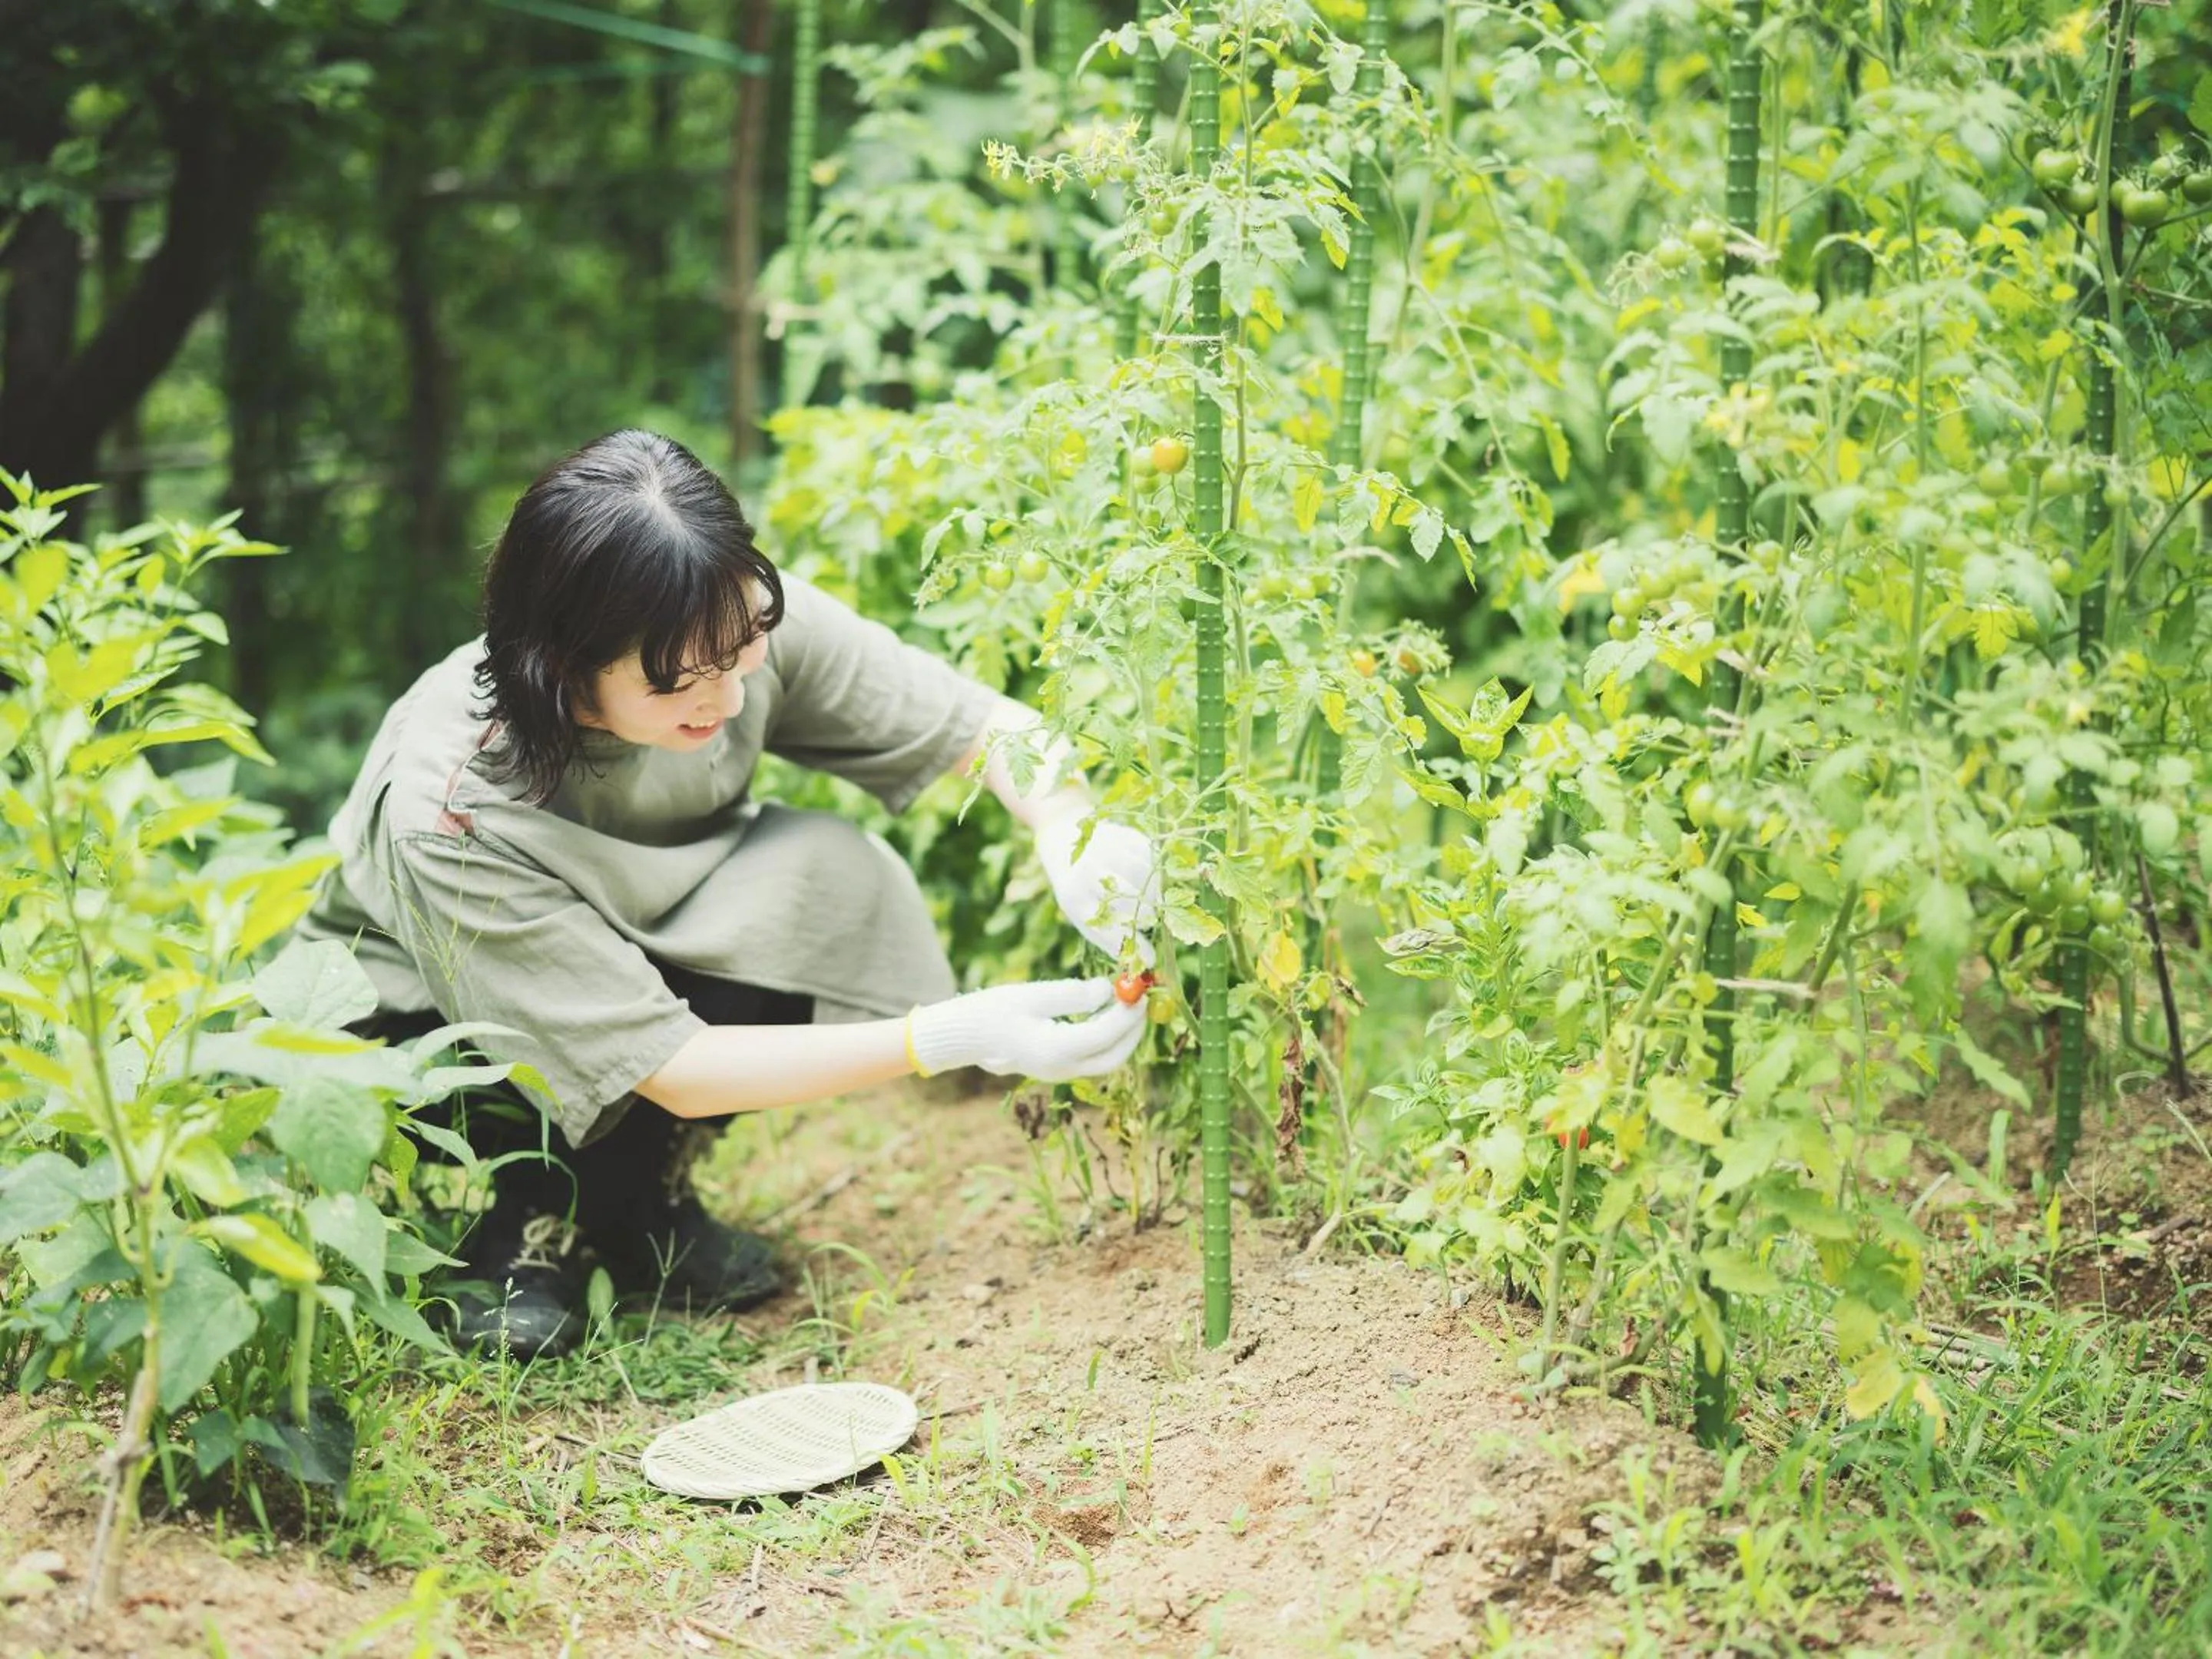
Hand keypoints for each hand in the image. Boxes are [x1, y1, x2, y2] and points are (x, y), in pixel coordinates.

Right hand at [906, 979, 1145, 1081]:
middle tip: (1142, 1001)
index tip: (1139, 989)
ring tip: (1127, 1004)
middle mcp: (1062, 1068)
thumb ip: (1073, 994)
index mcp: (1057, 1050)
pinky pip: (1090, 1058)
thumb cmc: (993, 1011)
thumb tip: (1107, 990)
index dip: (1128, 1012)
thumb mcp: (1033, 995)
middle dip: (1133, 1030)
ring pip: (1104, 1060)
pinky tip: (1104, 1014)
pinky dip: (1105, 1039)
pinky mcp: (1054, 1068)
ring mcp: (1058, 1072)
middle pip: (1114, 1057)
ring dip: (1121, 1036)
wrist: (964, 1036)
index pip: (1107, 1034)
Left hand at [1033, 813, 1159, 967]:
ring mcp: (1105, 849)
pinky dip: (1156, 872)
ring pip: (1144, 876)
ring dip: (1155, 894)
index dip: (1133, 947)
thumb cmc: (1076, 888)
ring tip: (1154, 902)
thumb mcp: (1081, 912)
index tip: (1152, 959)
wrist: (1062, 840)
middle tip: (1152, 923)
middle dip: (1146, 917)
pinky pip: (1150, 857)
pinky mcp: (1122, 834)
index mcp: (1074, 898)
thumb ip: (1109, 936)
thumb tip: (1143, 962)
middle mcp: (1087, 872)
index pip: (1108, 929)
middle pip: (1130, 901)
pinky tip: (1152, 879)